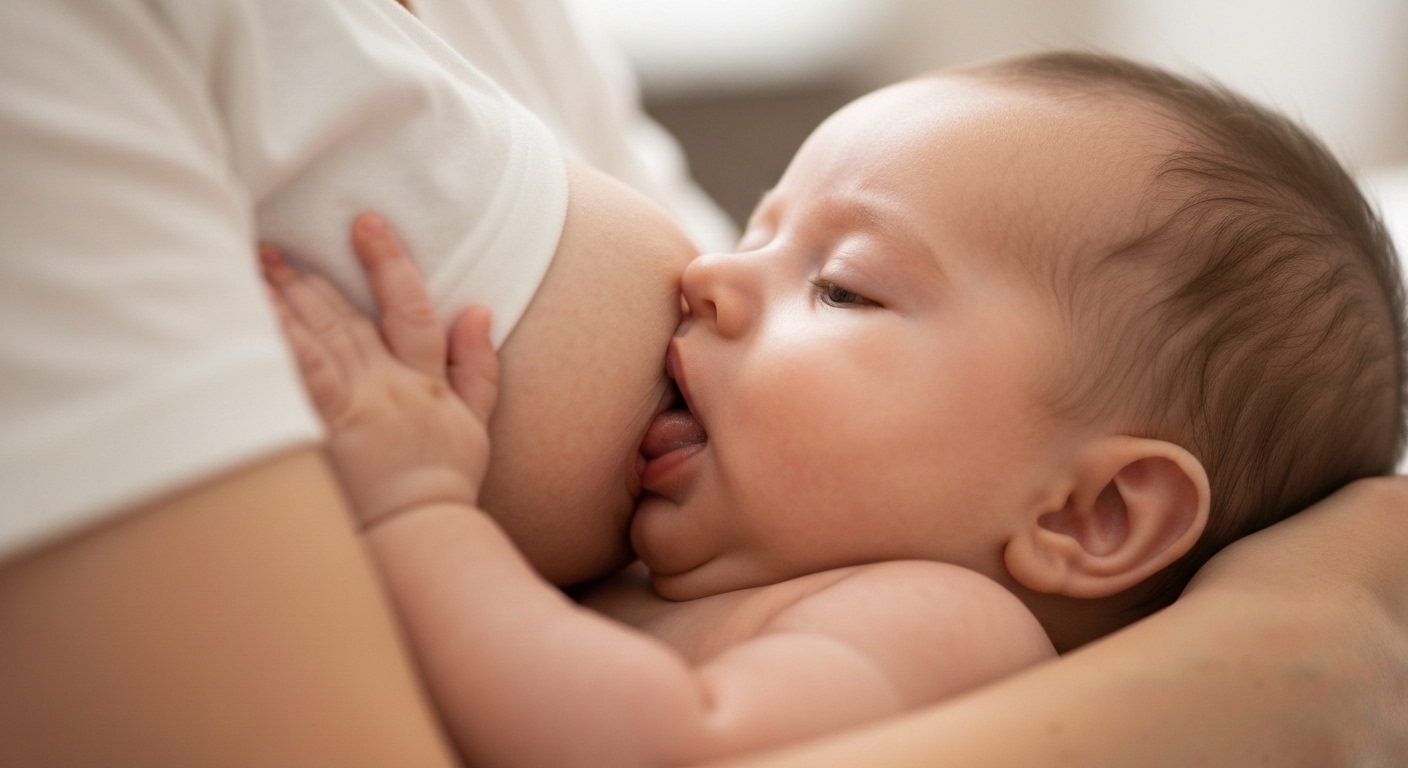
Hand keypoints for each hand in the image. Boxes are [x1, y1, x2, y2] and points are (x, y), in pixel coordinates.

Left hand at [260, 213, 498, 528]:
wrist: (423, 533)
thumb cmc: (445, 481)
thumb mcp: (478, 420)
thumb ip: (479, 363)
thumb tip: (480, 309)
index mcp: (423, 378)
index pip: (410, 306)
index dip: (389, 261)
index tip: (367, 223)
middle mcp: (388, 383)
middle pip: (346, 317)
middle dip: (309, 277)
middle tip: (273, 244)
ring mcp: (356, 404)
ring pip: (319, 337)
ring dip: (285, 298)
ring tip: (254, 267)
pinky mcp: (327, 429)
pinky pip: (301, 375)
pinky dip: (282, 341)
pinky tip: (256, 315)